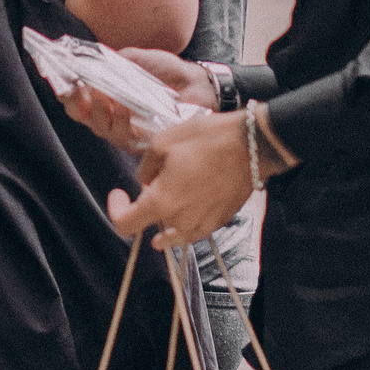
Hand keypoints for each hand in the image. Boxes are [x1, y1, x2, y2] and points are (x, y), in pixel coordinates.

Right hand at [56, 49, 214, 151]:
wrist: (198, 83)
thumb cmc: (167, 71)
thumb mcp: (137, 58)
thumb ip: (116, 60)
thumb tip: (93, 60)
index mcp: (105, 96)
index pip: (77, 98)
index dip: (65, 92)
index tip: (62, 80)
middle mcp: (110, 116)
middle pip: (82, 117)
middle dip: (75, 104)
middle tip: (77, 90)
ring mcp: (125, 131)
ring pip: (100, 128)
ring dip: (98, 111)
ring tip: (102, 95)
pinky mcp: (142, 142)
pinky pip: (124, 136)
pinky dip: (121, 120)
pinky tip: (123, 106)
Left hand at [105, 111, 261, 249]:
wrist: (252, 146)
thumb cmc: (208, 140)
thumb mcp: (162, 143)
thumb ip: (145, 168)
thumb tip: (144, 182)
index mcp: (161, 201)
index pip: (125, 224)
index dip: (117, 209)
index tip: (120, 194)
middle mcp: (180, 219)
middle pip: (150, 224)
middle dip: (145, 205)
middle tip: (154, 181)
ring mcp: (202, 223)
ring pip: (172, 229)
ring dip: (166, 214)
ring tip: (174, 189)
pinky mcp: (219, 221)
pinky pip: (194, 229)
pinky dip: (186, 221)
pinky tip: (189, 203)